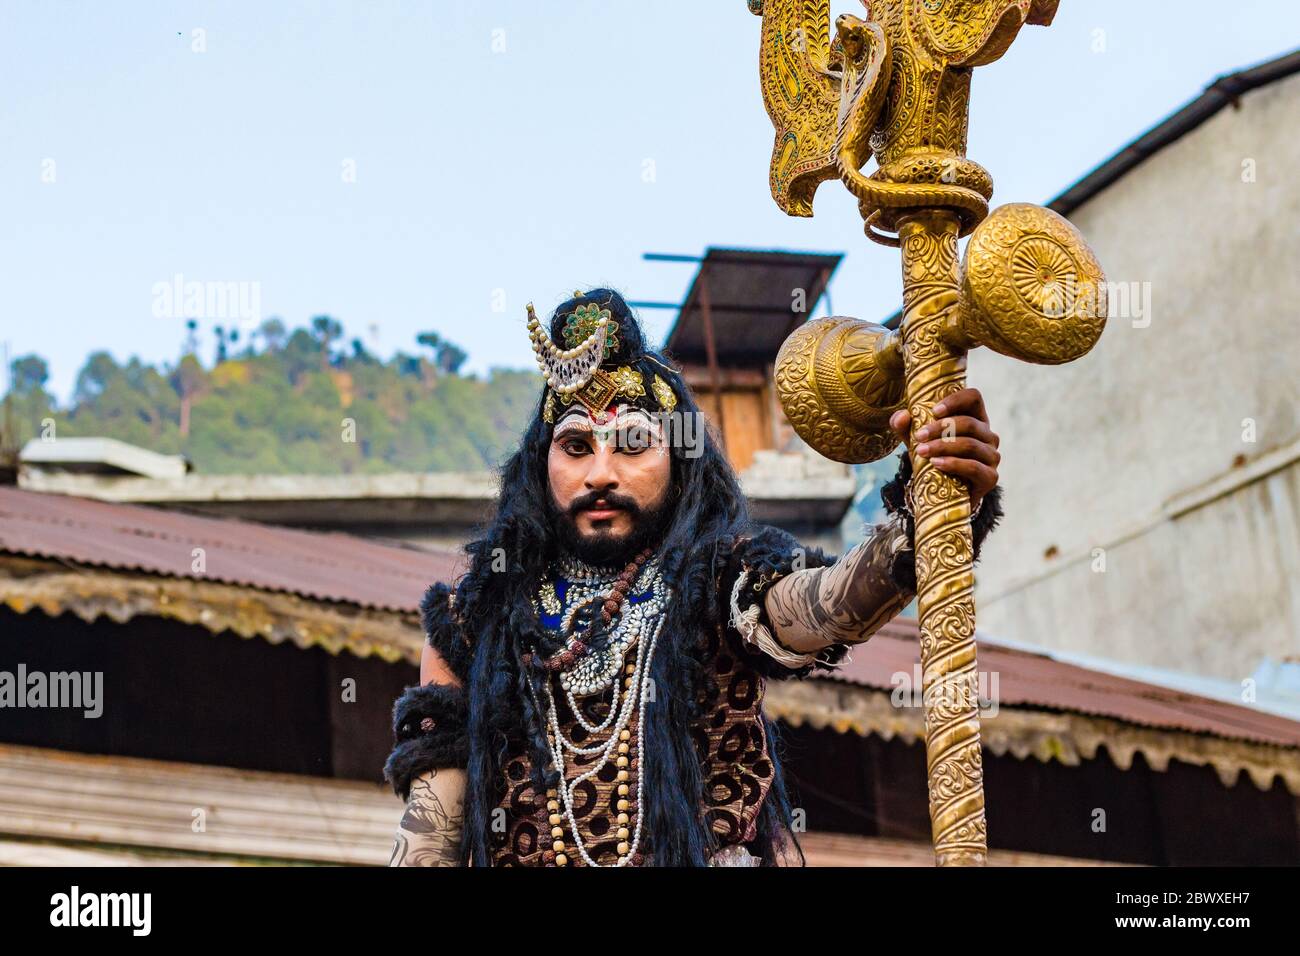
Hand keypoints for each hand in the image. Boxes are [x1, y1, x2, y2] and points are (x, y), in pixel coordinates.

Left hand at [888, 387, 999, 507]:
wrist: (945, 495)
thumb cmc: (933, 459)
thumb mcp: (917, 441)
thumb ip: (905, 427)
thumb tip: (901, 416)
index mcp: (975, 418)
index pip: (974, 397)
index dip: (956, 400)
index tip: (935, 410)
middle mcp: (988, 435)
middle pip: (969, 423)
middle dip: (941, 428)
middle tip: (920, 436)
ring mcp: (992, 456)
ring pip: (970, 444)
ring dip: (943, 446)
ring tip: (922, 451)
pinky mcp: (990, 477)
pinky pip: (974, 467)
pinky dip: (953, 464)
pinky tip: (936, 464)